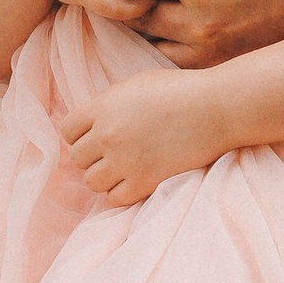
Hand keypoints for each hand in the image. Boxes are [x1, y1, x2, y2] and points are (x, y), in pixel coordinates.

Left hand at [60, 72, 230, 205]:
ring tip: (123, 168)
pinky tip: (135, 180)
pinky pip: (115, 198)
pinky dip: (121, 192)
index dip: (79, 134)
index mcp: (104, 107)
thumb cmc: (181, 90)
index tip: (95, 135)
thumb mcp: (137, 84)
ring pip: (92, 181)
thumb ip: (110, 103)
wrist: (216, 108)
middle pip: (77, 158)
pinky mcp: (145, 180)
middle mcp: (108, 134)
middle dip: (92, 156)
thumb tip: (93, 121)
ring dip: (104, 176)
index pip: (66, 129)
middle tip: (112, 153)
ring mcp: (126, 160)